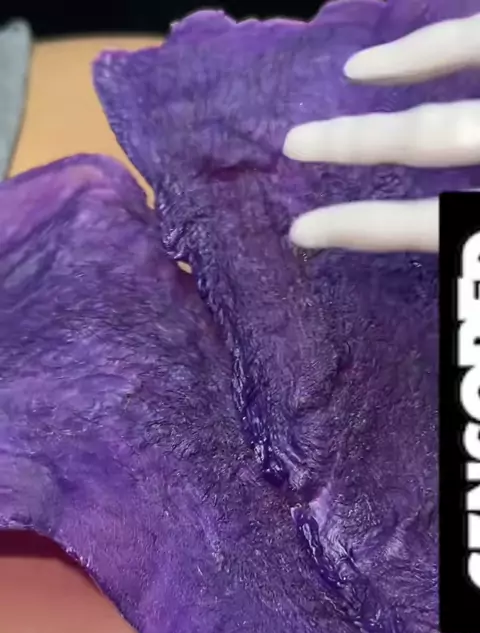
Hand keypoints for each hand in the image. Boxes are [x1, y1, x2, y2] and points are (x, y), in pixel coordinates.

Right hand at [284, 12, 479, 252]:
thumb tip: (449, 312)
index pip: (427, 224)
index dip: (363, 227)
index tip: (302, 231)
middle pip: (428, 136)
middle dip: (357, 139)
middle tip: (296, 143)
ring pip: (465, 62)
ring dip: (404, 66)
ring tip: (355, 70)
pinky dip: (444, 40)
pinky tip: (416, 47)